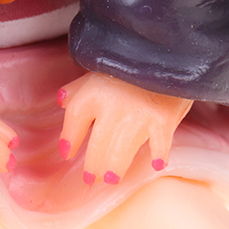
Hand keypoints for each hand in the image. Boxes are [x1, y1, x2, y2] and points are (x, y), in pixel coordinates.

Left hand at [58, 73, 191, 185]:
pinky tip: (155, 164)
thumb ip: (80, 86)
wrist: (167, 50)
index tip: (67, 153)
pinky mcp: (162, 121)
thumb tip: (61, 100)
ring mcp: (138, 117)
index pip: (74, 121)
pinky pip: (159, 146)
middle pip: (96, 146)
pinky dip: (158, 155)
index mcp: (93, 92)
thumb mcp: (100, 69)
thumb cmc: (130, 61)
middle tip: (92, 178)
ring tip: (111, 178)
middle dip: (93, 166)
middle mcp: (111, 108)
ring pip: (120, 154)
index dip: (69, 139)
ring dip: (115, 169)